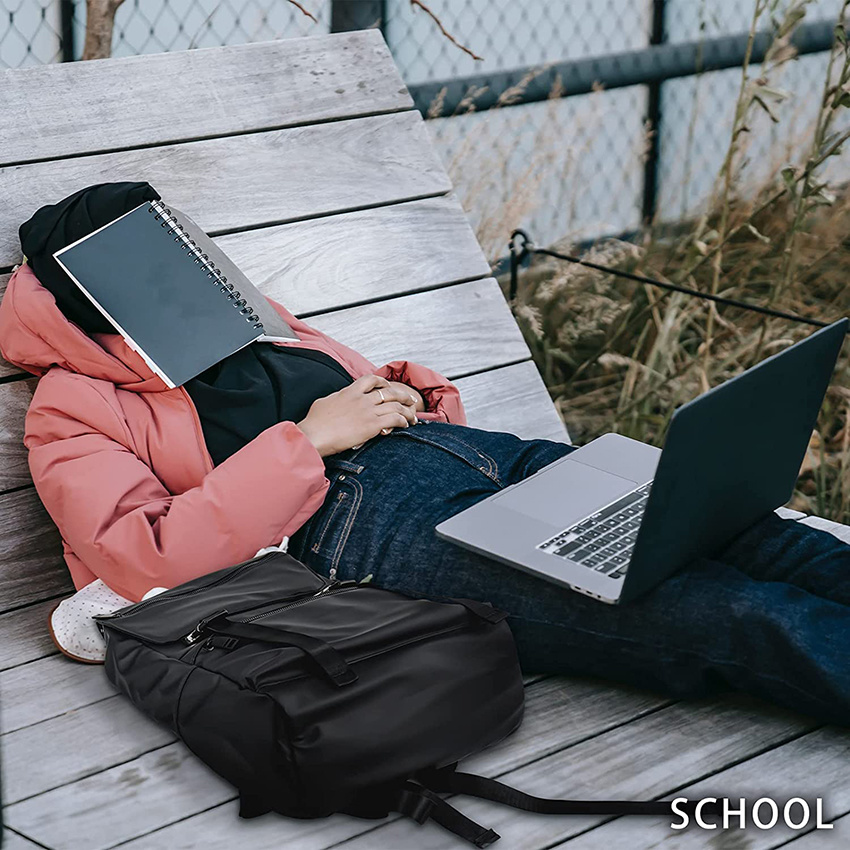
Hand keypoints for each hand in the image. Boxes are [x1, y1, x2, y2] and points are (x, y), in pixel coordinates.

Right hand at [297, 375, 417, 456]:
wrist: (313, 435)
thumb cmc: (314, 423)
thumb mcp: (324, 403)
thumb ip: (337, 399)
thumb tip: (338, 399)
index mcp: (350, 392)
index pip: (371, 380)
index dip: (383, 382)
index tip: (388, 386)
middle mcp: (361, 399)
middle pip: (389, 392)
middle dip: (403, 395)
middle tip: (410, 400)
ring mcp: (368, 411)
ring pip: (396, 405)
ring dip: (407, 411)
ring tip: (413, 417)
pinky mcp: (372, 425)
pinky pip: (394, 419)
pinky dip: (403, 421)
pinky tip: (406, 425)